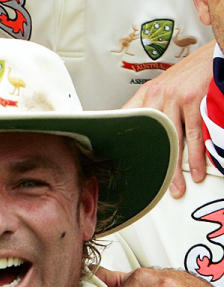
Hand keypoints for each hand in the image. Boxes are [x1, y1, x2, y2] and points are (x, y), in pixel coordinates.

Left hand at [123, 40, 213, 197]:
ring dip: (177, 168)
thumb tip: (135, 128)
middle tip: (154, 187)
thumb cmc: (189, 74)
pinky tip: (197, 170)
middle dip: (154, 166)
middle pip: (150, 138)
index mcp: (146, 95)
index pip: (127, 122)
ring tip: (177, 187)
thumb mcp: (163, 88)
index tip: (118, 164)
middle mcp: (156, 96)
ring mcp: (174, 98)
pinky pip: (194, 133)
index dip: (121, 144)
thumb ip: (150, 108)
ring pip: (171, 140)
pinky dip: (197, 155)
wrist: (212, 54)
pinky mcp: (193, 99)